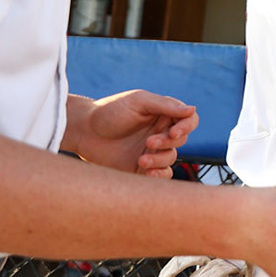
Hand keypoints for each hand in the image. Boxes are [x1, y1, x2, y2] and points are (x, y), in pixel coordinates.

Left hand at [66, 90, 195, 176]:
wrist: (83, 131)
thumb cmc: (109, 111)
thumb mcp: (139, 102)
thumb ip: (165, 105)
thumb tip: (192, 109)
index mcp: (163, 115)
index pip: (189, 120)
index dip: (186, 127)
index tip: (173, 133)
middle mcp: (161, 132)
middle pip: (181, 140)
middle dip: (167, 143)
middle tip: (148, 143)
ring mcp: (152, 151)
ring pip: (170, 158)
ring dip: (160, 160)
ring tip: (141, 160)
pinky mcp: (142, 168)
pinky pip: (161, 174)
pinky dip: (159, 174)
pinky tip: (147, 172)